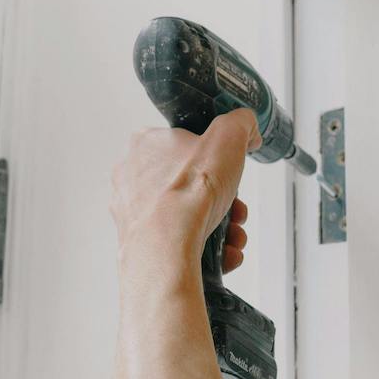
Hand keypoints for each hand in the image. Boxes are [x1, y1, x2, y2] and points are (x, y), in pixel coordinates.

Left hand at [111, 109, 259, 280]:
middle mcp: (133, 176)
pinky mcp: (138, 242)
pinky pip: (177, 242)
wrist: (167, 248)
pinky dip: (204, 248)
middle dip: (222, 201)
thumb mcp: (228, 138)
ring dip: (219, 227)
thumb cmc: (188, 194)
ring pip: (185, 216)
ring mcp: (133, 211)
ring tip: (233, 237)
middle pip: (190, 185)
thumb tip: (246, 126)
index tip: (231, 175)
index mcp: (146, 144)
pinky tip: (223, 254)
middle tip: (236, 211)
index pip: (186, 145)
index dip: (216, 161)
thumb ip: (239, 124)